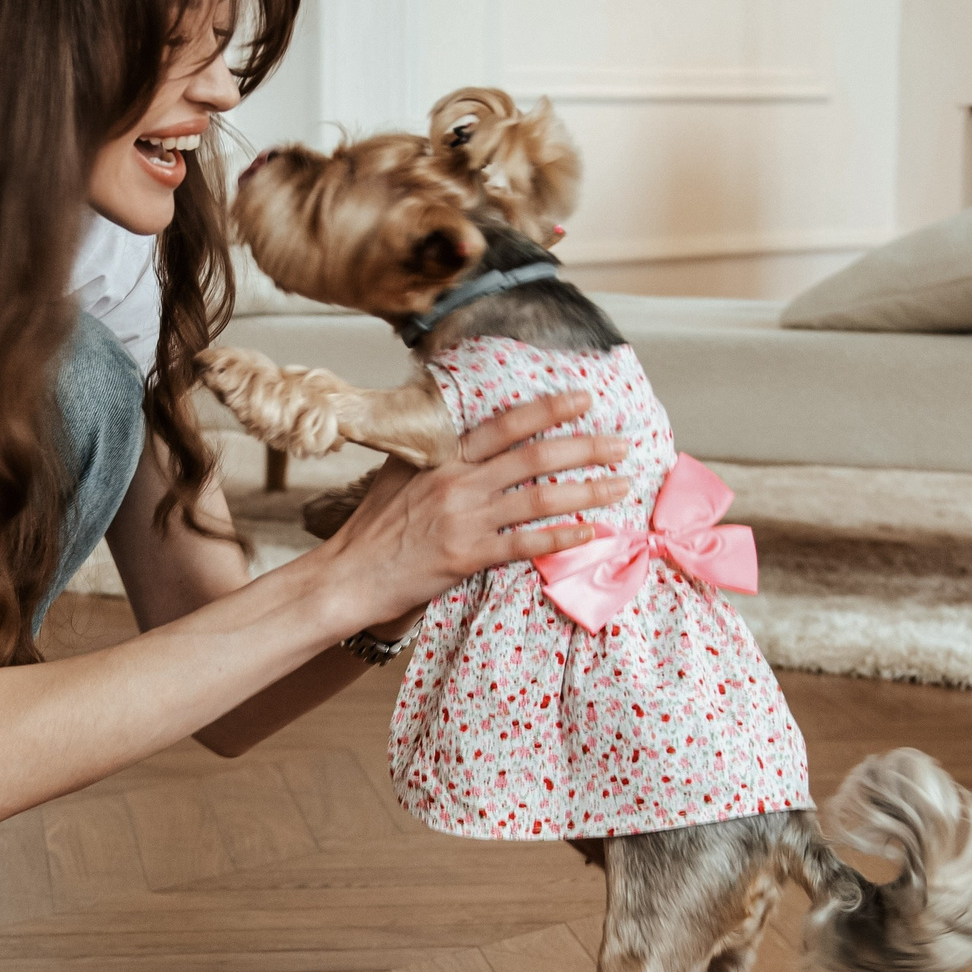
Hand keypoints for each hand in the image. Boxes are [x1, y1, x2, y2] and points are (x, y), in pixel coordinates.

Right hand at [321, 391, 627, 625]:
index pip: (506, 423)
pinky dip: (562, 537)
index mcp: (444, 456)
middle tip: (622, 444)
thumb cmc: (373, 525)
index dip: (549, 408)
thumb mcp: (399, 471)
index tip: (584, 398)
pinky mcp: (467, 555)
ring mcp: (465, 519)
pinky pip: (526, 543)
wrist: (349, 573)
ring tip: (621, 485)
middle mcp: (458, 481)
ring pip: (540, 497)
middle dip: (586, 446)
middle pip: (535, 456)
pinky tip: (591, 533)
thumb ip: (435, 448)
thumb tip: (458, 419)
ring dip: (587, 490)